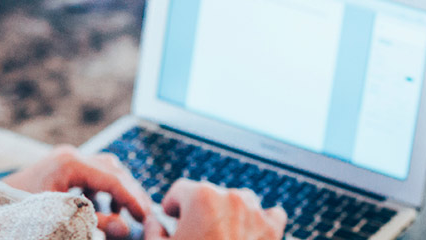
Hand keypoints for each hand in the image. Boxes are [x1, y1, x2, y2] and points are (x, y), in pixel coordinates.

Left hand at [2, 146, 155, 238]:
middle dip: (131, 192)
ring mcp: (66, 158)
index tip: (147, 216)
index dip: (133, 198)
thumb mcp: (60, 216)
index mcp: (69, 163)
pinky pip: (94, 174)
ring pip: (106, 169)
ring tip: (129, 213)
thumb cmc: (19, 211)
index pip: (113, 179)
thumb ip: (95, 221)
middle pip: (114, 169)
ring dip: (120, 190)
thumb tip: (125, 228)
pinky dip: (105, 190)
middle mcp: (70, 155)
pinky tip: (108, 209)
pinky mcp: (63, 167)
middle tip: (146, 215)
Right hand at [149, 179, 286, 239]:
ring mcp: (256, 213)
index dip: (172, 207)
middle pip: (211, 196)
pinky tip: (249, 238)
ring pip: (241, 203)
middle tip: (195, 237)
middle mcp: (232, 198)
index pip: (180, 191)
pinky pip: (270, 216)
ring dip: (230, 216)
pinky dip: (260, 225)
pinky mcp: (274, 231)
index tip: (172, 219)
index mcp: (201, 197)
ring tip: (220, 239)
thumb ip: (152, 230)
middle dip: (201, 213)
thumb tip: (154, 222)